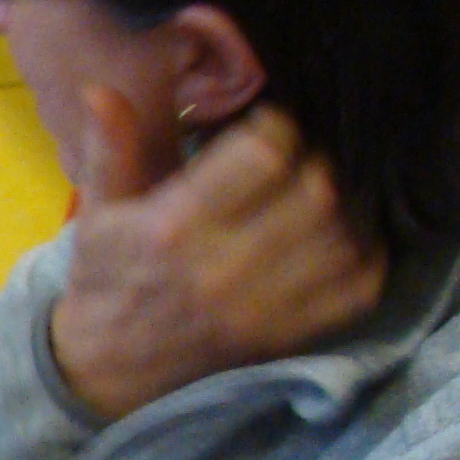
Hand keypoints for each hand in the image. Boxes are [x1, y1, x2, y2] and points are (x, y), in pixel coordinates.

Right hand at [46, 97, 378, 424]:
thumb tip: (101, 90)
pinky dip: (363, 259)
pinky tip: (338, 243)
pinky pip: (356, 288)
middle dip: (312, 166)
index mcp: (174, 227)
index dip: (275, 129)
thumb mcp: (96, 213)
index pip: (263, 154)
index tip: (264, 132)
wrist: (104, 370)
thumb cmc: (104, 280)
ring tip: (315, 203)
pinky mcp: (283, 335)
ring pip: (342, 237)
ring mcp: (259, 307)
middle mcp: (222, 267)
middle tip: (293, 168)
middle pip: (315, 192)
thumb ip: (109, 150)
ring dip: (340, 211)